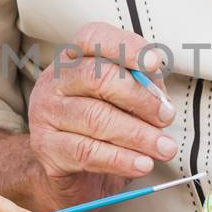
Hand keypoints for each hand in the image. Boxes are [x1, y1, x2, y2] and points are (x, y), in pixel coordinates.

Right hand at [27, 21, 177, 211]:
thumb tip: (160, 96)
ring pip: (95, 118)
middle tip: (166, 117)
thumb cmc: (103, 128)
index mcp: (74, 60)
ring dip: (137, 135)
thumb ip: (143, 88)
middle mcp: (55, 81)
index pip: (93, 38)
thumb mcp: (125, 101)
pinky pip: (87, 152)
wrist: (71, 173)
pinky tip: (142, 164)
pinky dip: (120, 159)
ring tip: (165, 148)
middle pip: (96, 76)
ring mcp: (46, 114)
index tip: (153, 63)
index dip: (125, 46)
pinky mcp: (46, 148)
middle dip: (139, 98)